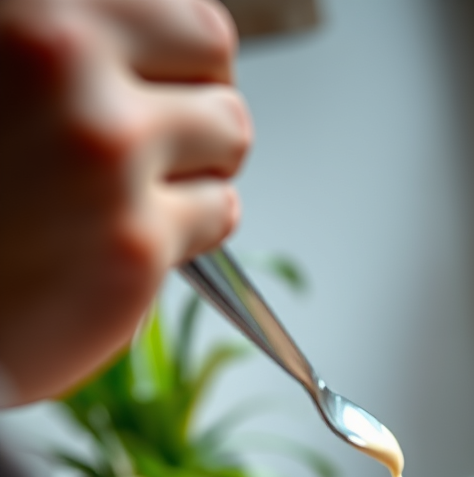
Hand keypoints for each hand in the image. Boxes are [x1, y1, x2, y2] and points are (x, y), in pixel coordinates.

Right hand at [0, 0, 250, 402]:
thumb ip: (66, 38)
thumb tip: (168, 32)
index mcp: (26, 1)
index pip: (173, 2)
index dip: (172, 41)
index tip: (153, 70)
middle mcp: (57, 54)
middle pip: (211, 47)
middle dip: (195, 90)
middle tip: (155, 130)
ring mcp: (101, 147)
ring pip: (229, 128)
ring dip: (201, 160)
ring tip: (138, 184)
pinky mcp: (133, 238)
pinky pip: (222, 209)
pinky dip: (194, 224)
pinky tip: (134, 233)